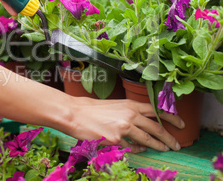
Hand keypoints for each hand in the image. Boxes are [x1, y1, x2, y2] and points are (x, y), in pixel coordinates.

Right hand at [65, 97, 183, 152]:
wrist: (74, 114)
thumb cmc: (91, 109)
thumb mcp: (115, 105)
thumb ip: (130, 113)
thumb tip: (142, 123)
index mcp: (130, 104)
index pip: (157, 109)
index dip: (172, 117)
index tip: (180, 123)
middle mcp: (130, 115)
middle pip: (157, 127)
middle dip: (169, 137)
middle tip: (176, 144)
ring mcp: (124, 128)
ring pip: (148, 139)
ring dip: (158, 145)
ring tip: (164, 149)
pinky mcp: (116, 140)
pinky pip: (132, 147)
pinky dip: (137, 149)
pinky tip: (139, 150)